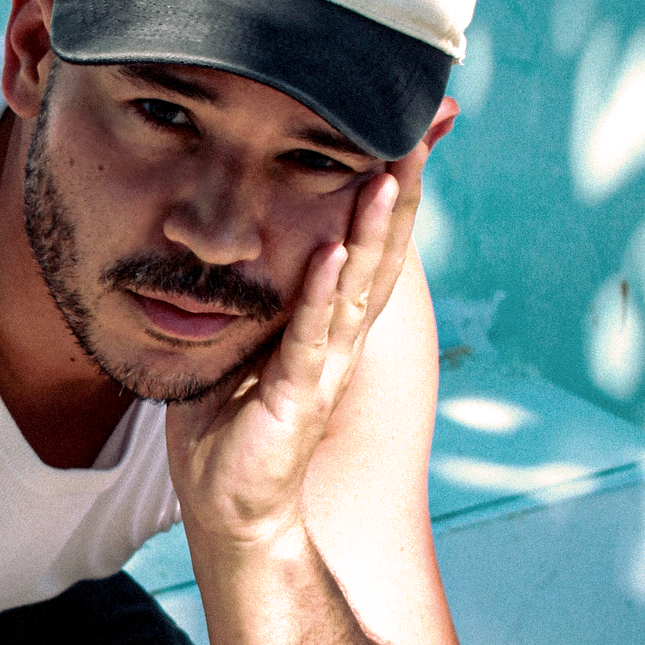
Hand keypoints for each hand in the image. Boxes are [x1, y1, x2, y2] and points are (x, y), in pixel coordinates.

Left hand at [166, 138, 430, 549]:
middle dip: (397, 194)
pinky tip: (335, 252)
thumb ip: (249, 298)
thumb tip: (229, 244)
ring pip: (359, 289)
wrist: (229, 511)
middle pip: (381, 257)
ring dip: (373, 232)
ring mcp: (324, 369)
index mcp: (326, 326)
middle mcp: (340, 342)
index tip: (397, 136)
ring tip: (388, 175)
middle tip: (415, 132)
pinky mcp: (297, 397)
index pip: (364, 248)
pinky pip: (311, 337)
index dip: (383, 195)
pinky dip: (323, 294)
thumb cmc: (229, 427)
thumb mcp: (240, 345)